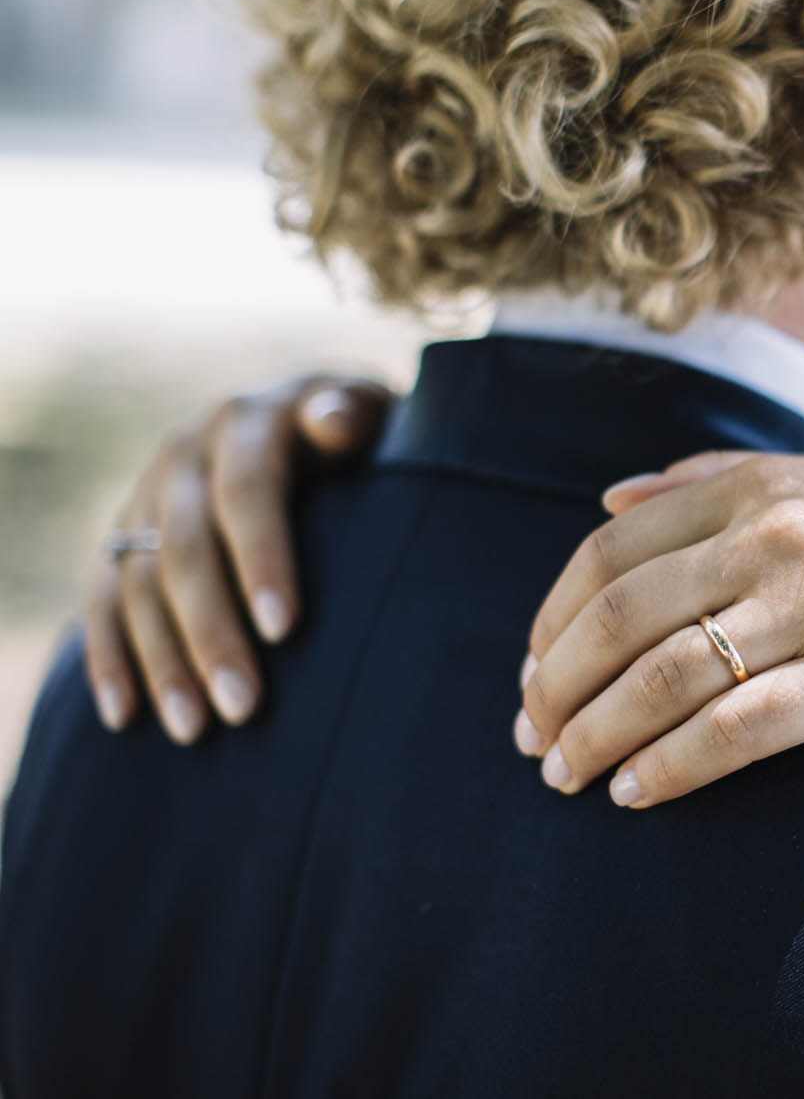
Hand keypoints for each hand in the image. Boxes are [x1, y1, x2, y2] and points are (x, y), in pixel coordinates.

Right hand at [84, 374, 392, 741]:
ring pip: (137, 585)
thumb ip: (352, 414)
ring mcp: (146, 496)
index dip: (262, 558)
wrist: (308, 417)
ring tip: (195, 729)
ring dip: (162, 661)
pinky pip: (102, 600)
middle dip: (211, 633)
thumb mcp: (364, 411)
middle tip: (244, 707)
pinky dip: (109, 658)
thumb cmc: (358, 432)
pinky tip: (124, 715)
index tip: (285, 631)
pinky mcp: (123, 535)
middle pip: (185, 551)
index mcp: (247, 423)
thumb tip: (336, 422)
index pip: (248, 492)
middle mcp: (185, 455)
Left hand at [518, 450, 803, 807]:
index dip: (552, 620)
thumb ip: (719, 480)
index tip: (530, 674)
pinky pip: (740, 730)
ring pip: (668, 676)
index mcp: (767, 484)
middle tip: (528, 739)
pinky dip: (672, 768)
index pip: (611, 551)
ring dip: (598, 735)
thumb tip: (608, 500)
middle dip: (556, 686)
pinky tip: (636, 796)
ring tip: (564, 776)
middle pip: (623, 615)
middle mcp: (787, 533)